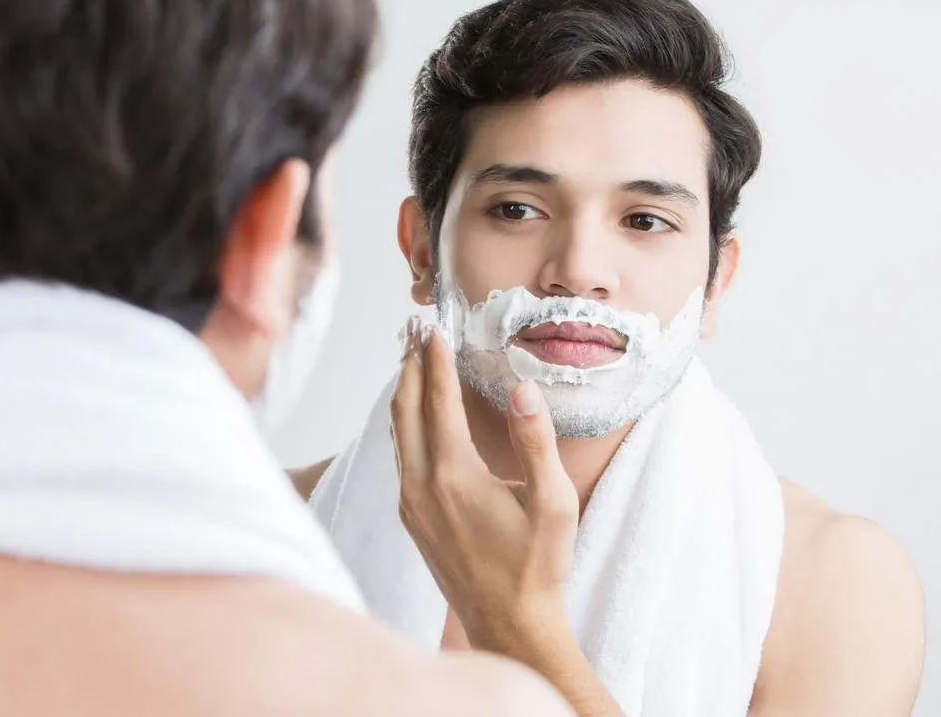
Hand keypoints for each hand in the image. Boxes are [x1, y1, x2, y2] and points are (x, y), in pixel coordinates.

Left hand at [390, 319, 580, 654]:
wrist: (509, 622)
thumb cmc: (537, 565)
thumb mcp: (553, 503)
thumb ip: (536, 442)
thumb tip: (523, 389)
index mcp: (454, 474)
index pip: (438, 400)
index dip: (436, 360)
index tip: (434, 327)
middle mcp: (421, 485)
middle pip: (405, 409)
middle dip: (409, 366)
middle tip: (416, 331)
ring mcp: (411, 503)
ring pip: (398, 433)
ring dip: (403, 393)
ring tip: (411, 360)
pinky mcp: (411, 517)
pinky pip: (401, 456)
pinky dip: (405, 424)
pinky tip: (415, 416)